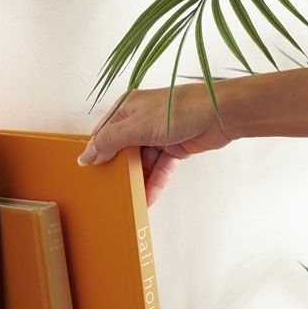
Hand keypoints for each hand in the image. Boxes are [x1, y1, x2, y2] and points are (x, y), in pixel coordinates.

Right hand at [77, 83, 232, 205]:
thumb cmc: (180, 109)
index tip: (90, 173)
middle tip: (109, 190)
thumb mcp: (136, 126)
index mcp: (128, 108)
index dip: (96, 152)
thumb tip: (86, 156)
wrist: (221, 113)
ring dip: (137, 181)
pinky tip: (147, 199)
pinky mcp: (174, 148)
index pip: (104, 133)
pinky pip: (159, 170)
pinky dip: (154, 184)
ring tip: (128, 200)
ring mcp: (158, 135)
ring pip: (142, 163)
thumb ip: (109, 141)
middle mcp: (141, 120)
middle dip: (118, 170)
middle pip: (122, 151)